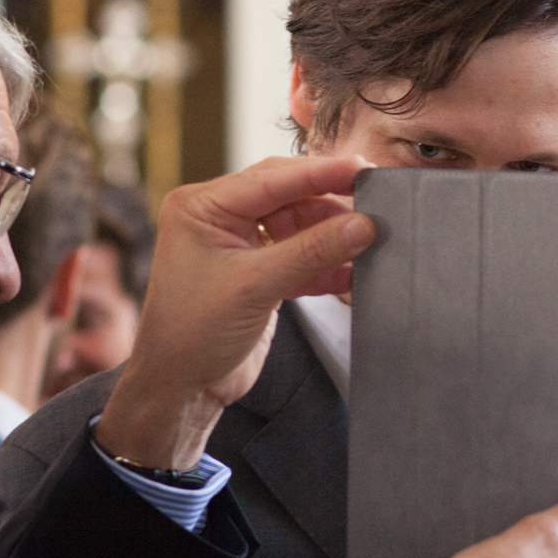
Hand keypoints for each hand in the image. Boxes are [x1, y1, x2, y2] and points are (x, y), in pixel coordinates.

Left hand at [97, 155, 373, 468]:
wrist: (182, 389)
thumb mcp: (256, 286)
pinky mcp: (257, 276)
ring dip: (332, 239)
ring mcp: (238, 247)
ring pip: (298, 229)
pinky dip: (324, 267)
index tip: (363, 169)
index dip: (321, 173)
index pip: (272, 179)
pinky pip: (298, 259)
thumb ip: (312, 252)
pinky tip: (353, 272)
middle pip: (288, 198)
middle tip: (375, 201)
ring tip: (371, 242)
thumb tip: (363, 225)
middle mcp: (218, 219)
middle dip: (330, 204)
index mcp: (202, 206)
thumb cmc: (194, 335)